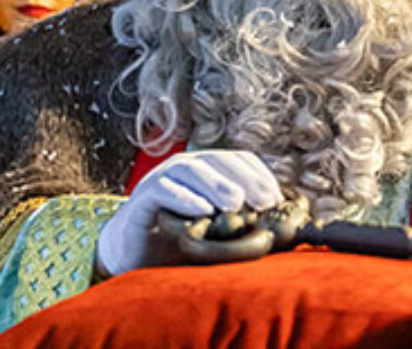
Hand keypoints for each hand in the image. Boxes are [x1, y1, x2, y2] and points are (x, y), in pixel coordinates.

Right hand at [96, 149, 283, 276]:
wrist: (133, 251)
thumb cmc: (180, 239)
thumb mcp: (216, 228)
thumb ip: (241, 221)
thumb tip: (279, 224)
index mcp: (207, 168)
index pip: (238, 159)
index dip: (259, 175)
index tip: (276, 198)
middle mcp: (185, 166)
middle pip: (218, 160)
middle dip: (245, 179)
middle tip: (264, 202)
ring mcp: (162, 178)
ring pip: (191, 169)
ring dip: (216, 185)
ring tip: (236, 203)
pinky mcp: (143, 197)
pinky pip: (164, 189)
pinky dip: (184, 198)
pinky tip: (203, 211)